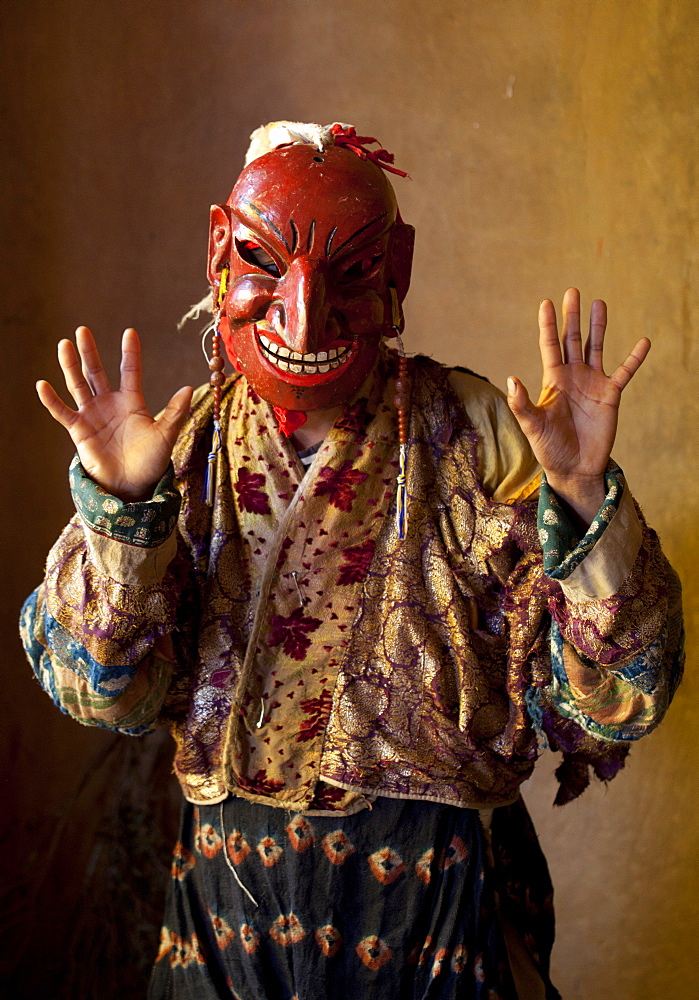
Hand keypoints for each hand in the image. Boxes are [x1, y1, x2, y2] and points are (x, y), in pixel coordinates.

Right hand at [37, 326, 192, 500]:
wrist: (131, 485)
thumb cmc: (150, 461)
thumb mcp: (165, 435)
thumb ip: (174, 412)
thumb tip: (188, 389)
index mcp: (132, 402)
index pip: (130, 371)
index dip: (130, 352)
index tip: (129, 332)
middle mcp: (109, 404)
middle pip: (97, 372)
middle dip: (89, 352)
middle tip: (82, 330)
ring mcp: (92, 415)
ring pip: (78, 385)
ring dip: (70, 366)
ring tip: (63, 345)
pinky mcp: (79, 430)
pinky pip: (62, 412)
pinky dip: (52, 400)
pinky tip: (42, 384)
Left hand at [507, 288, 649, 523]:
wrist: (574, 467)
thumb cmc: (549, 447)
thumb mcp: (532, 426)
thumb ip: (521, 403)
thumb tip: (511, 379)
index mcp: (552, 380)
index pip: (549, 345)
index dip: (548, 324)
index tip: (546, 302)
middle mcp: (572, 376)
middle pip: (572, 339)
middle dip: (572, 316)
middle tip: (573, 291)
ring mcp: (592, 383)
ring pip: (596, 347)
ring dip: (598, 327)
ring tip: (599, 303)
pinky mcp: (610, 395)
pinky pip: (625, 372)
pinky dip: (634, 358)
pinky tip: (644, 342)